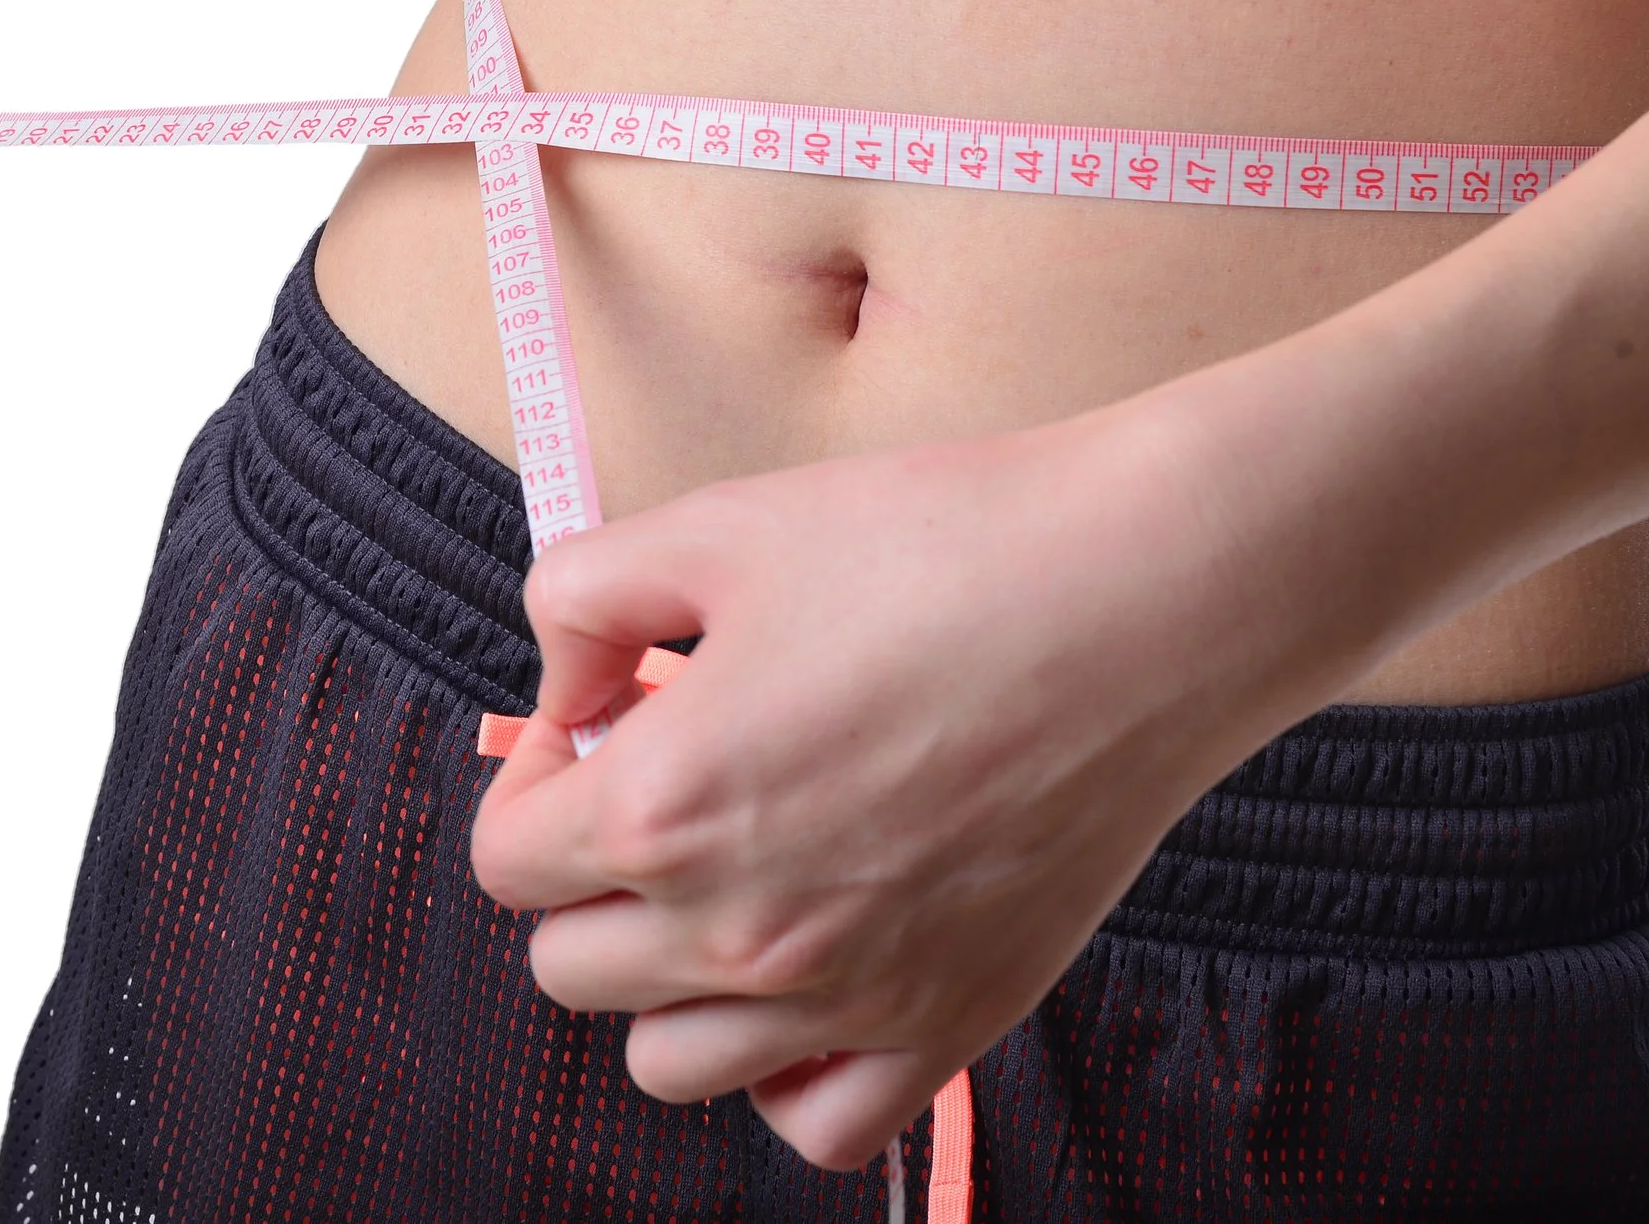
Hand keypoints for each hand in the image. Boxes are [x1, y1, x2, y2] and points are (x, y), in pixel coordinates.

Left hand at [469, 396, 1346, 1169]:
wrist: (1142, 594)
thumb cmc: (938, 545)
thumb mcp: (721, 525)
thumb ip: (584, 599)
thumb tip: (562, 683)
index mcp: (661, 808)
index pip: (506, 861)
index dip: (539, 783)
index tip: (604, 730)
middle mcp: (739, 931)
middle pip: (570, 969)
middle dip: (590, 878)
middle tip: (674, 789)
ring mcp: (847, 996)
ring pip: (668, 1064)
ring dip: (669, 981)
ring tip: (739, 879)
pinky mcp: (950, 1023)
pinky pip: (816, 1123)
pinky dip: (788, 1072)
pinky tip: (814, 975)